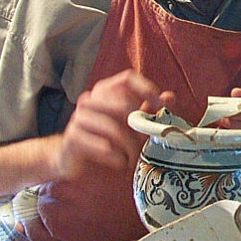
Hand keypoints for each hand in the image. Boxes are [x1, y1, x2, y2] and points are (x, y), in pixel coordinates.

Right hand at [56, 70, 173, 180]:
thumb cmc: (105, 137)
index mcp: (105, 91)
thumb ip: (148, 109)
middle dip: (139, 124)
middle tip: (146, 140)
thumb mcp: (130, 123)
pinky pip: (100, 144)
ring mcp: (79, 117)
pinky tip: (120, 161)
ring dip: (128, 143)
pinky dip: (114, 155)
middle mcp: (90, 100)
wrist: (70, 158)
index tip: (160, 105)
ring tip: (133, 156)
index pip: (127, 79)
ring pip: (112, 126)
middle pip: (123, 104)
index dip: (146, 89)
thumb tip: (169, 97)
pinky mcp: (72, 138)